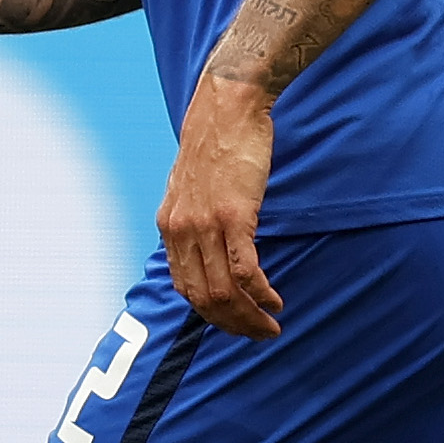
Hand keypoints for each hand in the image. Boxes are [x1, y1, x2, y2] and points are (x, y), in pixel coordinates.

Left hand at [159, 75, 282, 337]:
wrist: (227, 107)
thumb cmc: (216, 143)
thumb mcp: (189, 186)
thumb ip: (193, 218)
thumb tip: (205, 247)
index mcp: (169, 225)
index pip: (184, 287)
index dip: (210, 314)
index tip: (234, 324)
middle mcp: (181, 230)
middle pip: (203, 298)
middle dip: (232, 325)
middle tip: (258, 335)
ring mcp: (205, 224)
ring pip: (224, 291)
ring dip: (250, 316)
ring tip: (270, 325)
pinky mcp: (233, 215)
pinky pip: (244, 270)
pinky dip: (260, 294)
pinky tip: (275, 301)